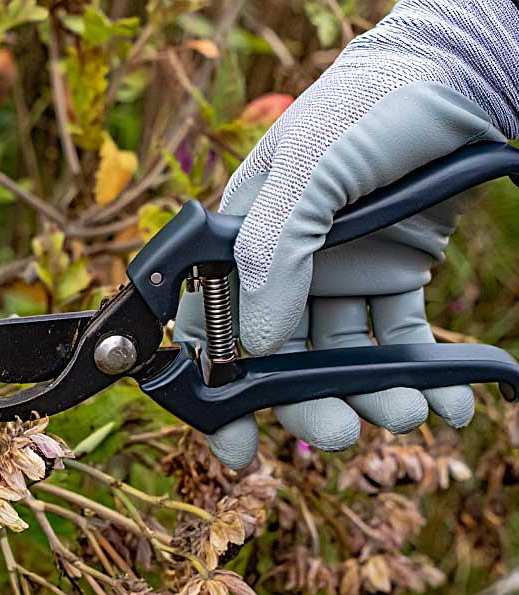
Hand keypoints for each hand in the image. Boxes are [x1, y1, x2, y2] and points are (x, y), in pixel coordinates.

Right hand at [175, 0, 518, 468]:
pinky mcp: (396, 275)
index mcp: (239, 239)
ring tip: (409, 412)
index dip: (214, 388)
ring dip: (371, 393)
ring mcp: (339, 272)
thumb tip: (258, 347)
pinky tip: (450, 399)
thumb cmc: (367, 109)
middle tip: (338, 433)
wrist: (458, 78)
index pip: (211, 325)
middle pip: (278, 357)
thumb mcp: (307, 169)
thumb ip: (274, 252)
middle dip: (305, 403)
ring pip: (341, 356)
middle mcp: (284, 265)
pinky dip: (424, 374)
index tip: (233, 442)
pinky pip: (401, 339)